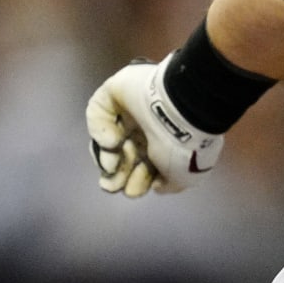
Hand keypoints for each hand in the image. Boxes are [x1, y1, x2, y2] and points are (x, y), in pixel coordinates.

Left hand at [86, 58, 223, 196]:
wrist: (184, 111)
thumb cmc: (185, 147)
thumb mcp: (186, 178)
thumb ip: (169, 184)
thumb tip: (156, 185)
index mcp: (168, 143)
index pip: (144, 165)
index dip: (135, 181)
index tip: (132, 191)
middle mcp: (149, 125)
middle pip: (124, 153)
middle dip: (118, 173)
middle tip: (114, 185)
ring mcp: (130, 108)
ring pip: (108, 137)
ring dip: (108, 156)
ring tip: (114, 163)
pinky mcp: (114, 91)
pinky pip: (98, 113)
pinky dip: (100, 132)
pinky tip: (114, 142)